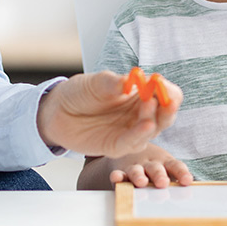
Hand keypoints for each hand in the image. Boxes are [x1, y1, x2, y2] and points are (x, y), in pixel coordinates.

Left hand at [37, 71, 181, 157]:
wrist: (57, 110)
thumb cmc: (81, 92)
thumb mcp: (97, 82)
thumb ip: (114, 82)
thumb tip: (133, 79)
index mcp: (142, 96)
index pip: (167, 95)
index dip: (168, 90)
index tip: (162, 83)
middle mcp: (140, 115)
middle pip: (165, 115)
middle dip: (168, 107)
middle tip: (167, 99)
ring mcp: (129, 132)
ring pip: (152, 131)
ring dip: (154, 119)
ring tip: (151, 104)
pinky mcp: (116, 146)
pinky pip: (131, 143)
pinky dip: (140, 135)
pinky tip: (146, 125)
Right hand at [105, 143, 193, 188]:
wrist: (131, 145)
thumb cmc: (155, 164)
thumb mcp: (167, 166)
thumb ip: (177, 176)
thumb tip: (193, 188)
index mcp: (165, 162)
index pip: (175, 166)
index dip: (181, 173)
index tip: (187, 180)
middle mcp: (151, 163)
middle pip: (156, 169)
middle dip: (159, 176)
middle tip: (162, 182)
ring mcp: (135, 166)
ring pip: (137, 171)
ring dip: (139, 176)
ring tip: (140, 182)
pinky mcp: (121, 170)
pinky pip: (119, 173)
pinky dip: (117, 176)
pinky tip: (116, 178)